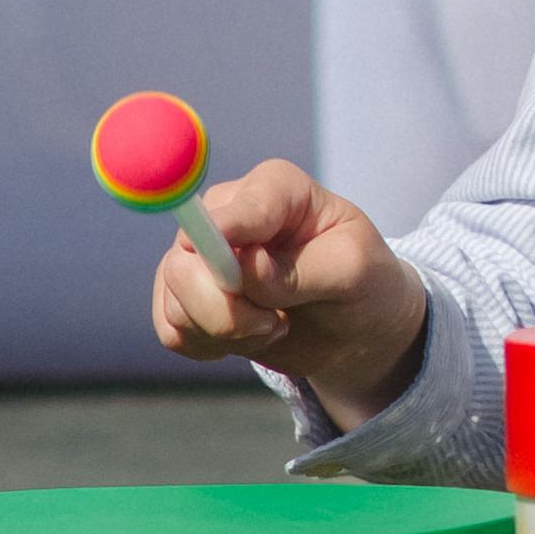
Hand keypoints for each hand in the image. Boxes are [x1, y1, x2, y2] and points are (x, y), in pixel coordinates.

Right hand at [150, 160, 429, 426]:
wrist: (355, 324)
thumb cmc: (363, 282)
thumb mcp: (355, 271)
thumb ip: (303, 270)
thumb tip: (249, 267)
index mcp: (276, 188)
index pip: (233, 207)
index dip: (224, 236)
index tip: (242, 266)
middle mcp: (227, 212)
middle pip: (185, 260)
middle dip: (226, 308)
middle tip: (274, 322)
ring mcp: (199, 254)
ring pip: (176, 299)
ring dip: (227, 331)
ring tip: (273, 324)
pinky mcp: (186, 295)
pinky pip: (172, 329)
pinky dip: (210, 345)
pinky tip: (247, 337)